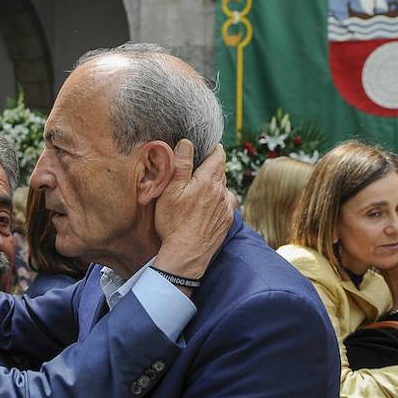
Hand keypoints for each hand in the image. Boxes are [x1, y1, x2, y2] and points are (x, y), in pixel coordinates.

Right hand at [153, 142, 235, 285]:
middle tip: (196, 170)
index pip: (218, 155)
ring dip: (215, 184)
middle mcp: (221, 192)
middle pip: (221, 171)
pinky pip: (226, 203)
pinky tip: (207, 206)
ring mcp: (226, 207)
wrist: (186, 255)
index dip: (212, 149)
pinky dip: (219, 200)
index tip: (205, 148)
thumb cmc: (174, 223)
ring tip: (199, 190)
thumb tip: (187, 142)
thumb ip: (181, 164)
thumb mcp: (170, 190)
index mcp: (208, 181)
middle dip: (211, 167)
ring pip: (224, 187)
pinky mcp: (227, 221)